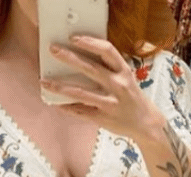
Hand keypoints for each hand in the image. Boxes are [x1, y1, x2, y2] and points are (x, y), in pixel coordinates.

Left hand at [41, 37, 163, 142]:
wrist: (146, 123)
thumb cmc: (132, 98)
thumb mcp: (126, 78)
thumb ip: (109, 69)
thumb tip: (82, 59)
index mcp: (123, 71)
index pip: (107, 51)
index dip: (89, 43)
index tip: (74, 38)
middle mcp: (117, 85)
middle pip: (90, 68)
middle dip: (69, 58)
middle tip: (53, 50)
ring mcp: (109, 103)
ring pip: (80, 93)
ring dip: (60, 87)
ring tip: (44, 82)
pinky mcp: (102, 118)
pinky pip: (80, 111)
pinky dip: (66, 106)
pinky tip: (55, 102)